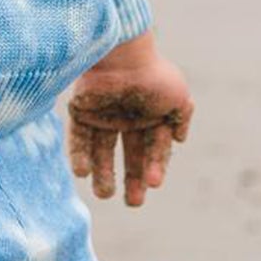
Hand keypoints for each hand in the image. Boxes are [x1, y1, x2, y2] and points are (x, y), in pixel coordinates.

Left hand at [66, 35, 192, 206]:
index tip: (154, 184)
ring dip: (104, 174)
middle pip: (130, 156)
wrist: (120, 55)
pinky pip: (79, 139)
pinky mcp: (81, 111)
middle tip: (133, 204)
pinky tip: (83, 173)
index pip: (154, 149)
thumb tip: (180, 139)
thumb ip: (181, 118)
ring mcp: (103, 115)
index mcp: (151, 116)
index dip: (155, 167)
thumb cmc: (152, 76)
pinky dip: (80, 156)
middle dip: (132, 180)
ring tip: (104, 194)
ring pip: (103, 152)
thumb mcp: (178, 97)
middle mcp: (127, 118)